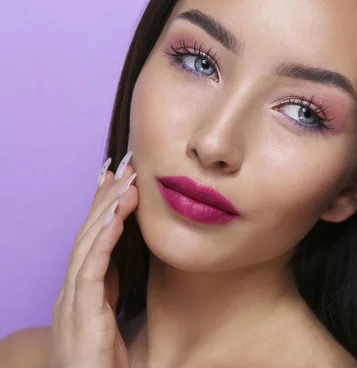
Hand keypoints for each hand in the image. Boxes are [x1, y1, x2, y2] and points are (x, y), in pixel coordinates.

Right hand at [51, 151, 138, 367]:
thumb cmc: (100, 362)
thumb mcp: (110, 317)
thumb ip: (111, 289)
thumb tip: (121, 260)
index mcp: (81, 288)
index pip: (92, 238)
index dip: (103, 207)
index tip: (117, 179)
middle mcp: (72, 288)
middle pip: (88, 233)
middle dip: (105, 198)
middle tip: (124, 166)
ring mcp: (72, 299)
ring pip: (88, 243)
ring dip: (107, 210)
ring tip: (126, 183)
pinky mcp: (81, 312)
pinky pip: (91, 269)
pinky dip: (103, 239)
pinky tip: (116, 218)